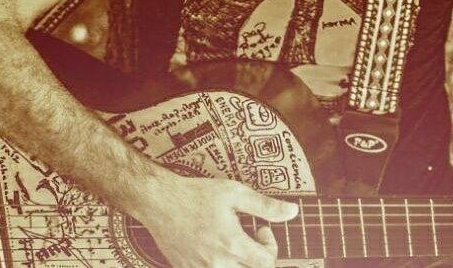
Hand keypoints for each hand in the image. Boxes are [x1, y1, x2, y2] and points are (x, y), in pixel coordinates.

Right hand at [142, 174, 298, 267]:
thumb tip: (292, 212)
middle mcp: (217, 264)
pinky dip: (220, 265)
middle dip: (257, 259)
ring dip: (239, 264)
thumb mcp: (234, 192)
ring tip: (233, 246)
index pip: (266, 264)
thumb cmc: (197, 194)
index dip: (270, 246)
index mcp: (232, 244)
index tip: (261, 230)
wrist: (160, 201)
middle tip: (249, 240)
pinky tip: (215, 249)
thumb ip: (265, 205)